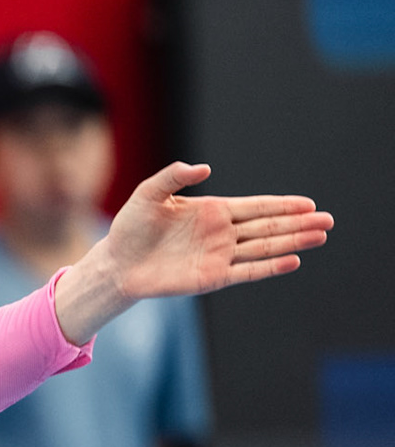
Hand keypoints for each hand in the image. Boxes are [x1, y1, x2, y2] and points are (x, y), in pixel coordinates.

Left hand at [56, 162, 332, 342]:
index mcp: (211, 211)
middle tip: (328, 220)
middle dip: (298, 223)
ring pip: (264, 248)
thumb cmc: (130, 227)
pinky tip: (293, 261)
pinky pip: (247, 271)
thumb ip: (173, 177)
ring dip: (293, 242)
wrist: (117, 263)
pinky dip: (270, 267)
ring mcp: (220, 256)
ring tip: (321, 236)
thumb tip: (204, 169)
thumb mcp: (148, 194)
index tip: (308, 203)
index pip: (255, 207)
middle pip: (268, 227)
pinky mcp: (213, 277)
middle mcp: (221, 233)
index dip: (282, 205)